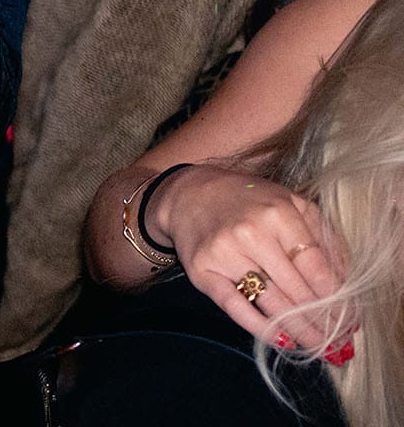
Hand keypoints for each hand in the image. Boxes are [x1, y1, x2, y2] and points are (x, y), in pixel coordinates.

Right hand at [147, 165, 345, 347]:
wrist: (190, 194)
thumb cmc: (248, 201)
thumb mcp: (292, 204)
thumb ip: (323, 238)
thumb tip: (346, 284)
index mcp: (278, 214)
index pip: (315, 267)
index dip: (337, 299)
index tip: (350, 319)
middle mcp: (250, 234)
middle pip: (296, 290)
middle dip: (322, 321)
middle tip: (338, 341)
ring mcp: (224, 254)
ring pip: (271, 303)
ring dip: (299, 331)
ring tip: (318, 346)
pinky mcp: (202, 272)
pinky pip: (235, 307)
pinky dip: (260, 328)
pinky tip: (282, 339)